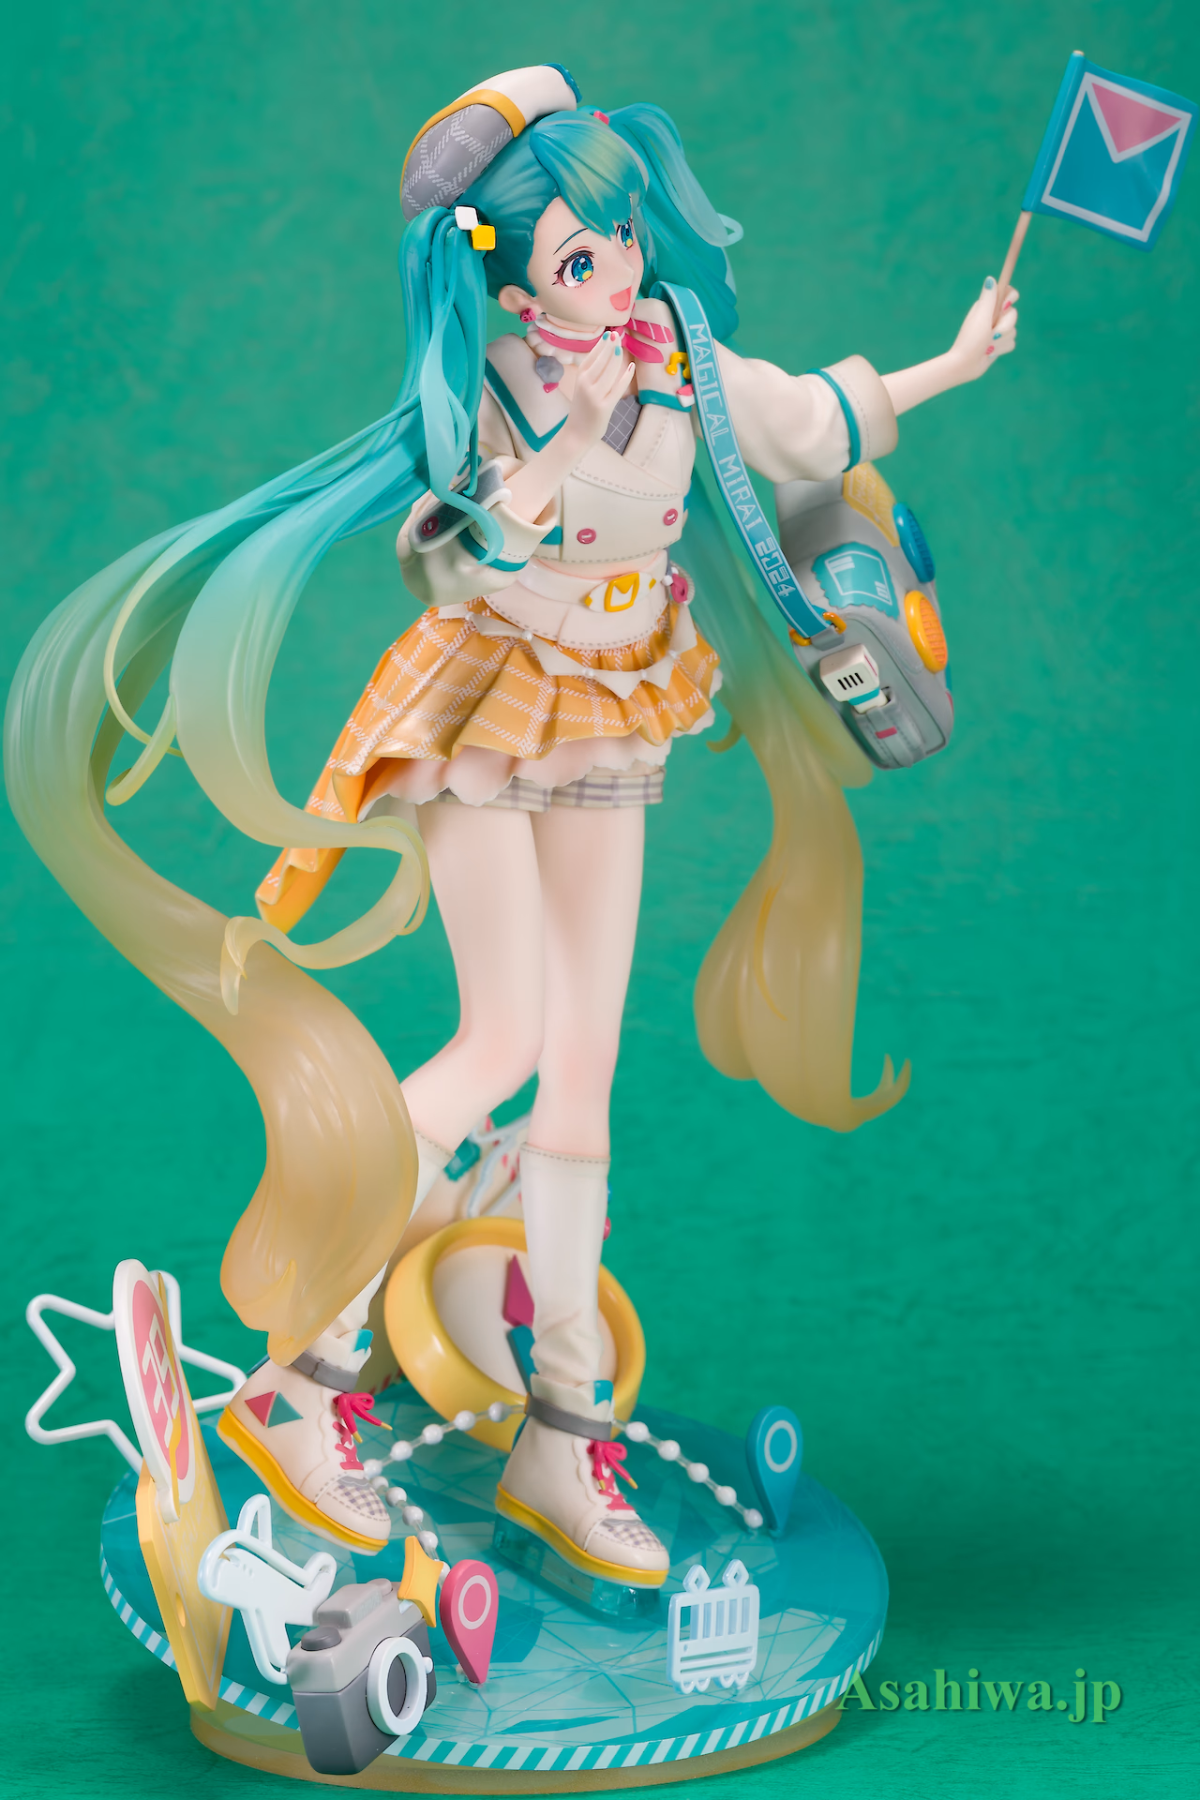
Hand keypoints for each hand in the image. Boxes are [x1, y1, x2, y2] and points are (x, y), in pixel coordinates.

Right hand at [563, 336, 635, 451]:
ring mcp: (595, 395)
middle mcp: (585, 384)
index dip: (601, 344)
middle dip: (609, 346)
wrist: (576, 433)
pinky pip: (618, 388)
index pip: (591, 356)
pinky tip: (631, 367)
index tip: (609, 334)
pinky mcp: (604, 406)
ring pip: (609, 372)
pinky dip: (626, 377)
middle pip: (600, 360)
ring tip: (621, 347)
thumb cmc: (582, 409)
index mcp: (580, 377)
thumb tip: (607, 354)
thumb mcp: (583, 387)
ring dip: (616, 358)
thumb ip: (592, 373)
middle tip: (617, 334)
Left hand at [949, 277, 1018, 382]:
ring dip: (1000, 341)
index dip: (1011, 297)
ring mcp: (997, 330)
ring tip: (987, 346)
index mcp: (987, 306)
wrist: (965, 365)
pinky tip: (990, 353)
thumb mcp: (980, 317)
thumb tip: (990, 279)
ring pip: (1013, 331)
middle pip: (1014, 314)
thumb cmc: (970, 340)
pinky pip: (1011, 343)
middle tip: (992, 333)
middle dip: (1004, 326)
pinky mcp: (1000, 343)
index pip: (1008, 293)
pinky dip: (1001, 349)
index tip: (1006, 305)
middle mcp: (993, 316)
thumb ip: (989, 298)